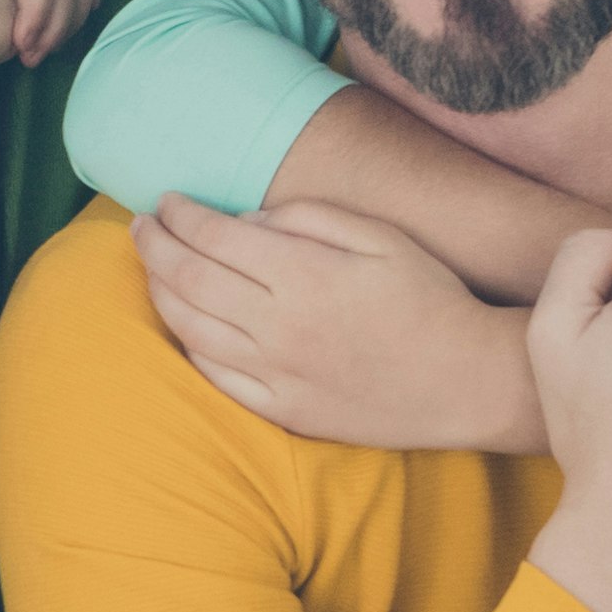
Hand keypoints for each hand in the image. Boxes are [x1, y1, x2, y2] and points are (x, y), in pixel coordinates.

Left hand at [141, 194, 539, 453]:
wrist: (469, 381)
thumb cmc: (431, 298)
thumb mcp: (381, 237)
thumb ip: (308, 219)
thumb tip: (245, 223)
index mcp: (304, 276)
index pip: (215, 238)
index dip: (182, 215)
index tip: (168, 200)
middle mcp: (281, 327)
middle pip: (190, 280)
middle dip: (156, 247)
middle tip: (142, 226)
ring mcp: (279, 374)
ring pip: (192, 329)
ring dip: (160, 293)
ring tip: (152, 269)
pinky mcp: (285, 411)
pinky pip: (216, 377)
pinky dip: (190, 345)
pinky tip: (184, 324)